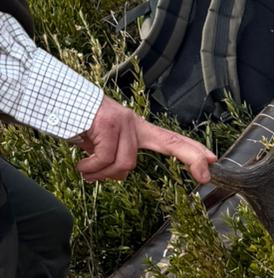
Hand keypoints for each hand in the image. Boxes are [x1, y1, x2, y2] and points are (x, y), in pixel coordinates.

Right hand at [76, 97, 214, 184]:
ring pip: (125, 164)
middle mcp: (135, 123)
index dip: (191, 150)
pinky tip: (80, 166)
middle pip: (169, 142)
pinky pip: (105, 159)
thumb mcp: (103, 144)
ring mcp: (123, 121)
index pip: (170, 139)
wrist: (57, 102)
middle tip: (204, 175)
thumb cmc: (81, 127)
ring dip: (103, 174)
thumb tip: (118, 176)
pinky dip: (90, 168)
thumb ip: (116, 158)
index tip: (212, 161)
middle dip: (191, 158)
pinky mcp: (108, 122)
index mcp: (138, 130)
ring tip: (86, 171)